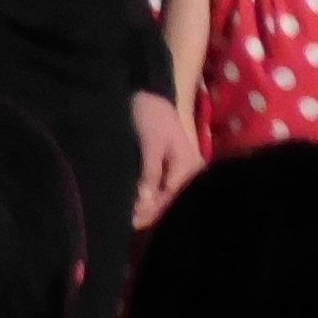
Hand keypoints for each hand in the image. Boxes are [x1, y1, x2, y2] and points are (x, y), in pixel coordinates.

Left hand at [130, 92, 198, 227]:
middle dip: (151, 212)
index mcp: (189, 166)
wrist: (149, 95)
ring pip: (166, 198)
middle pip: (172, 201)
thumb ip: (150, 171)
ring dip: (149, 207)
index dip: (152, 211)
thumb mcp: (150, 142)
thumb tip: (145, 201)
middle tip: (128, 222)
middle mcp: (189, 173)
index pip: (172, 197)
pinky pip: (162, 190)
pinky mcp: (169, 171)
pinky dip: (149, 198)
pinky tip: (137, 204)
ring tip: (129, 216)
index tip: (131, 219)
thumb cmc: (152, 116)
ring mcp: (180, 173)